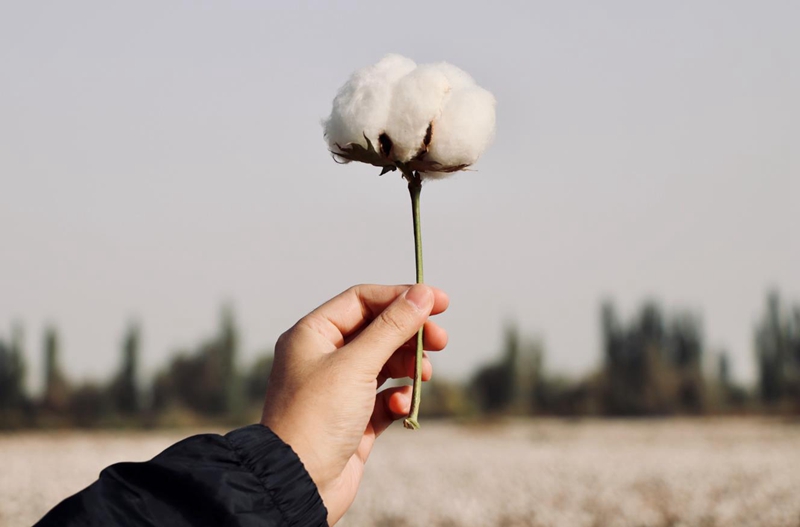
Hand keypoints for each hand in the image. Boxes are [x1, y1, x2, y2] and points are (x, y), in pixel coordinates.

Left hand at [260, 284, 448, 524]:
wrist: (298, 484)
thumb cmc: (317, 417)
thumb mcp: (357, 364)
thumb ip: (393, 327)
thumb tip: (424, 294)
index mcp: (313, 334)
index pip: (363, 301)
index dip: (402, 297)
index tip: (440, 301)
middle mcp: (324, 357)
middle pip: (378, 330)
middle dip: (411, 334)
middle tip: (441, 341)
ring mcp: (339, 389)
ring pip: (386, 363)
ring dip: (409, 365)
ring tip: (423, 375)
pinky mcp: (354, 419)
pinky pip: (386, 397)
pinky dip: (400, 398)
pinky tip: (402, 406)